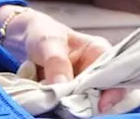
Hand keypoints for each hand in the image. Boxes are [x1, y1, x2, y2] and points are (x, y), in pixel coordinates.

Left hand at [0, 6, 127, 111]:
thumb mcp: (48, 42)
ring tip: (55, 99)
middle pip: (103, 93)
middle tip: (69, 104)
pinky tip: (48, 100)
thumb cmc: (41, 33)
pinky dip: (60, 105)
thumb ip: (56, 62)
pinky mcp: (70, 94)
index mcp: (99, 51)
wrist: (23, 38)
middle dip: (87, 102)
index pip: (116, 74)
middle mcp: (96, 70)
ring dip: (71, 105)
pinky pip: (71, 105)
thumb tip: (62, 86)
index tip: (100, 105)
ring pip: (87, 102)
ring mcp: (84, 84)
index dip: (112, 92)